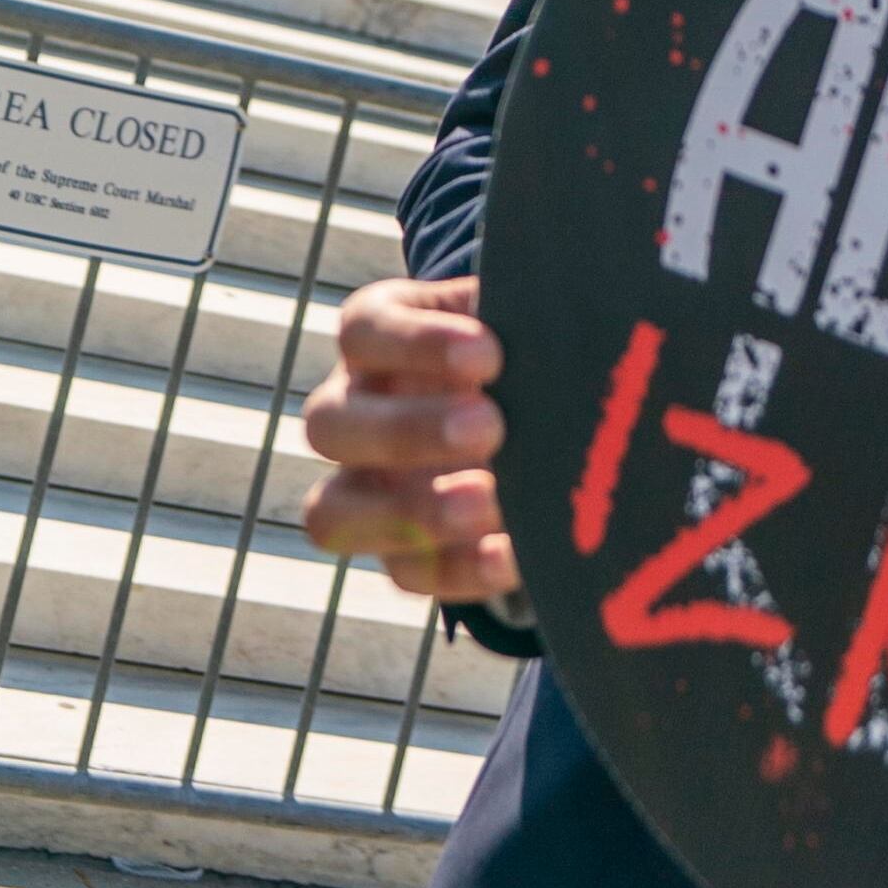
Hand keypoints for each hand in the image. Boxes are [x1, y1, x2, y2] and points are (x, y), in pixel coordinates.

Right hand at [300, 276, 520, 605]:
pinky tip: (513, 555)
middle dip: (407, 431)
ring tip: (490, 502)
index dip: (416, 344)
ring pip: (333, 514)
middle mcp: (352, 411)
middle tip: (490, 427)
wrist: (549, 409)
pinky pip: (405, 572)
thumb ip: (528, 315)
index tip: (489, 355)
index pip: (363, 331)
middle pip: (328, 424)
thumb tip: (559, 322)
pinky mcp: (398, 551)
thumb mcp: (524, 316)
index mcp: (377, 337)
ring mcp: (363, 489)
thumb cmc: (528, 343)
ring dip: (412, 513)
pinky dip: (460, 569)